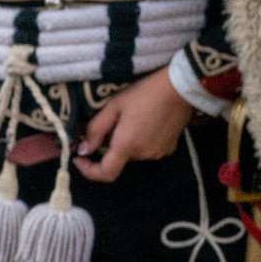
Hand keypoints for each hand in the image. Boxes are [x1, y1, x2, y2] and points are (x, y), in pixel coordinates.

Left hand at [78, 67, 195, 182]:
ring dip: (125, 142)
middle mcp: (143, 155)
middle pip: (118, 158)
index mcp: (127, 145)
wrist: (180, 87)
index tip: (80, 158)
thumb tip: (83, 150)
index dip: (89, 171)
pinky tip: (145, 122)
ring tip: (132, 118)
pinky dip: (139, 141)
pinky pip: (146, 150)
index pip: (105, 174)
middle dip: (110, 144)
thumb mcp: (114, 106)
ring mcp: (158, 153)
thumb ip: (95, 130)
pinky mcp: (168, 148)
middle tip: (113, 121)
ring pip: (132, 153)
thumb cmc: (145, 93)